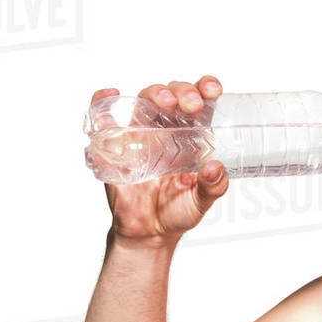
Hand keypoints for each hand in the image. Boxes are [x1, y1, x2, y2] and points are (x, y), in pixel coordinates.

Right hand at [90, 75, 228, 245]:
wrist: (148, 232)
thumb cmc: (176, 212)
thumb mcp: (200, 202)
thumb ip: (212, 187)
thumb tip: (217, 168)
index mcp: (190, 136)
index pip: (198, 102)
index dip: (204, 88)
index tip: (212, 90)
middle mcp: (165, 129)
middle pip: (171, 94)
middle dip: (182, 91)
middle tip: (191, 104)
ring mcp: (139, 134)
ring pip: (144, 100)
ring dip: (155, 93)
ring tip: (165, 102)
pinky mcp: (115, 144)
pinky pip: (105, 116)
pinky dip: (104, 101)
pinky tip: (111, 95)